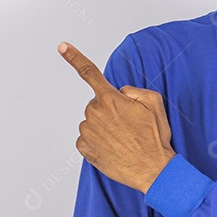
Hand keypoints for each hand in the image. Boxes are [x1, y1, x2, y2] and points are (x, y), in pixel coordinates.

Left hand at [58, 41, 175, 192]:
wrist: (152, 170)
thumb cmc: (154, 138)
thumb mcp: (154, 103)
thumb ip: (133, 90)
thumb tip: (121, 93)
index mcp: (110, 99)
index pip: (89, 73)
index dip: (74, 57)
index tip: (62, 47)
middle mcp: (95, 113)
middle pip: (96, 105)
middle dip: (108, 111)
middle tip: (128, 126)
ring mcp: (88, 132)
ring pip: (91, 123)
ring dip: (103, 128)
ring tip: (123, 140)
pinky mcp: (85, 149)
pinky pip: (87, 140)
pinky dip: (98, 143)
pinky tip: (113, 148)